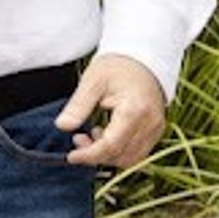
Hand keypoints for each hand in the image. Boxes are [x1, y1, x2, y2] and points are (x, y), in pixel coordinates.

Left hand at [55, 52, 166, 169]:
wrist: (143, 58)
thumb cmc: (118, 66)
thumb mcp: (93, 81)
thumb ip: (78, 106)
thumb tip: (62, 126)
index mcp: (134, 110)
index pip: (111, 145)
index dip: (89, 155)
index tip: (71, 156)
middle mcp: (150, 123)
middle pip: (121, 156)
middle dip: (96, 155)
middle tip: (78, 139)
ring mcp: (156, 128)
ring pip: (130, 159)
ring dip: (107, 155)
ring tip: (92, 134)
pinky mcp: (156, 131)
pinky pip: (137, 152)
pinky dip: (118, 151)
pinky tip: (106, 134)